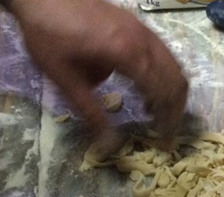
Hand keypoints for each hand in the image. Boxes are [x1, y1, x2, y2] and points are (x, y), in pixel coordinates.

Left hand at [7, 0, 187, 155]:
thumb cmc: (48, 35)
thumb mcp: (64, 78)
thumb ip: (90, 111)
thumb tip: (106, 145)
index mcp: (127, 54)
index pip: (162, 92)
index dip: (167, 120)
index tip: (163, 142)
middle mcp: (142, 40)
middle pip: (176, 80)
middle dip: (175, 110)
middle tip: (165, 133)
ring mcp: (143, 30)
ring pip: (174, 66)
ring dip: (171, 92)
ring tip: (155, 113)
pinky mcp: (138, 25)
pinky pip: (164, 54)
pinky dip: (164, 75)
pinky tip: (145, 88)